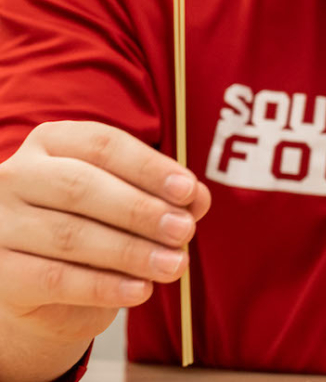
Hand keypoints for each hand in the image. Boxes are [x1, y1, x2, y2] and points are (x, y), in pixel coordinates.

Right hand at [0, 121, 210, 351]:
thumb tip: (196, 198)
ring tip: (173, 265)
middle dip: (140, 210)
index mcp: (52, 144)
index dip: (149, 167)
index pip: (102, 145)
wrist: (45, 292)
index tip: (188, 190)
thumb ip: (165, 196)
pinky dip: (104, 287)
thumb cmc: (97, 231)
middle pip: (81, 187)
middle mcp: (16, 177)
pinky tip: (140, 291)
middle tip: (184, 231)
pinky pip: (55, 279)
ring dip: (130, 252)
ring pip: (69, 235)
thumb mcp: (132, 206)